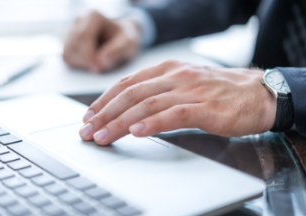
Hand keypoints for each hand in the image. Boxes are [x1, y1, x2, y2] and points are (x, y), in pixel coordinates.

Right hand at [63, 11, 140, 72]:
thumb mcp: (129, 44)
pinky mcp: (67, 43)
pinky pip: (66, 57)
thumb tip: (101, 62)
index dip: (89, 55)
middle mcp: (78, 21)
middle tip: (99, 70)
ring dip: (81, 64)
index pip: (83, 36)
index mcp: (93, 16)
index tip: (98, 68)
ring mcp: (70, 31)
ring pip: (67, 53)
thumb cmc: (125, 39)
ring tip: (97, 65)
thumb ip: (118, 51)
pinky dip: (77, 65)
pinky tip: (90, 64)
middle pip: (73, 46)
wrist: (120, 37)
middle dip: (85, 62)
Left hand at [79, 60, 276, 144]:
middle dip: (105, 113)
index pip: (127, 83)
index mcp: (166, 69)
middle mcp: (175, 76)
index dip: (104, 100)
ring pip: (147, 104)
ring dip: (121, 121)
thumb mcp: (182, 84)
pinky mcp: (206, 107)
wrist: (257, 93)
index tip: (89, 116)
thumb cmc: (217, 92)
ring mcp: (190, 90)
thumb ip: (157, 92)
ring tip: (104, 135)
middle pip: (131, 94)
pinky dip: (153, 123)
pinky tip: (137, 131)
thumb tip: (126, 110)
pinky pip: (175, 114)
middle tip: (88, 130)